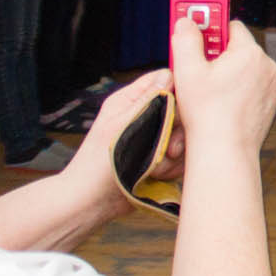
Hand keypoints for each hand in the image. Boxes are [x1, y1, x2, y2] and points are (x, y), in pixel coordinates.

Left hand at [63, 68, 173, 217]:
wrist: (91, 202)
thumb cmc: (99, 163)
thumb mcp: (124, 125)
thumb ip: (149, 100)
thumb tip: (169, 73)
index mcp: (130, 100)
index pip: (165, 80)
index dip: (178, 92)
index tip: (181, 111)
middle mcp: (143, 115)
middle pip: (181, 109)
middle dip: (178, 132)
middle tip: (169, 149)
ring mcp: (153, 138)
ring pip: (184, 136)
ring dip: (174, 155)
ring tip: (155, 168)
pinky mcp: (160, 159)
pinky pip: (181, 157)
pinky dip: (172, 169)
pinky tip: (157, 176)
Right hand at [171, 18, 275, 153]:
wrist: (225, 152)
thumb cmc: (207, 114)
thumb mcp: (186, 70)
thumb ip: (185, 39)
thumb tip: (186, 20)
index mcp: (250, 52)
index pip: (231, 26)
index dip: (211, 31)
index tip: (198, 37)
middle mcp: (267, 66)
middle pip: (238, 48)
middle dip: (218, 55)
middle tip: (198, 68)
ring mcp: (272, 86)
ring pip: (246, 69)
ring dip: (229, 73)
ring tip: (209, 91)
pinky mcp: (271, 103)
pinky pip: (253, 87)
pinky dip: (239, 90)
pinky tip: (222, 104)